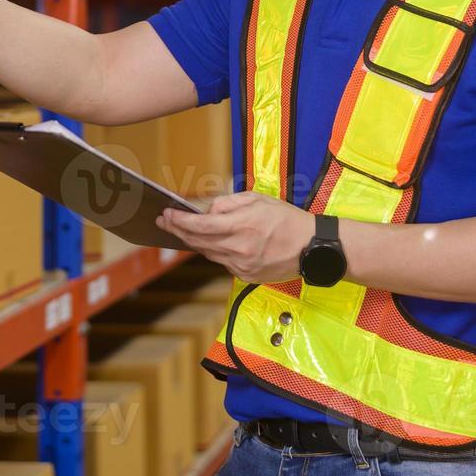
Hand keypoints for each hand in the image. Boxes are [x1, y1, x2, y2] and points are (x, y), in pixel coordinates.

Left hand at [156, 191, 314, 283]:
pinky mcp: (246, 276)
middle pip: (198, 241)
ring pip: (208, 253)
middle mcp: (239, 247)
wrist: (310, 247)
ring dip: (193, 242)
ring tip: (182, 231)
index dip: (179, 220)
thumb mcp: (258, 199)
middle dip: (178, 230)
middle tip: (165, 221)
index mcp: (242, 225)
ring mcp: (242, 265)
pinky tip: (212, 243)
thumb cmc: (287, 219)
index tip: (167, 214)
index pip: (200, 225)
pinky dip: (215, 251)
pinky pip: (223, 262)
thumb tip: (209, 210)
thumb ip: (229, 203)